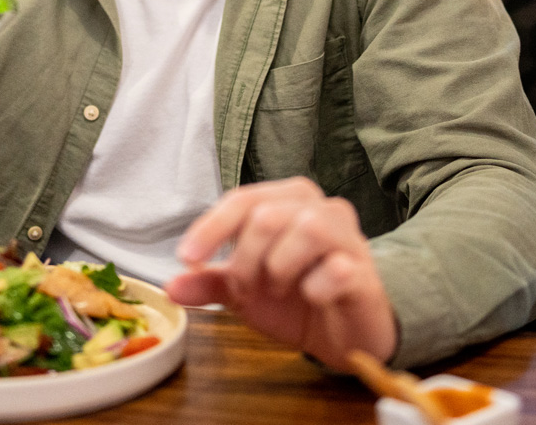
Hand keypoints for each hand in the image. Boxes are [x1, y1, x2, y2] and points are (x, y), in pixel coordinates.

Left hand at [165, 176, 397, 369]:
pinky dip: (315, 288)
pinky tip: (313, 298)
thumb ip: (210, 283)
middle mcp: (321, 208)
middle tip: (244, 290)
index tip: (187, 257)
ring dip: (280, 267)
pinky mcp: (365, 270)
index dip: (212, 227)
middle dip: (245, 260)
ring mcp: (348, 237)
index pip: (244, 199)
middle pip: (269, 215)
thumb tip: (171, 286)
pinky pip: (337, 270)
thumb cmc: (295, 300)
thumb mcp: (244, 292)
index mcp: (288, 201)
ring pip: (308, 229)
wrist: (343, 335)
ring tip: (280, 289)